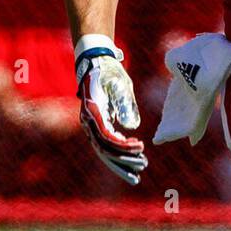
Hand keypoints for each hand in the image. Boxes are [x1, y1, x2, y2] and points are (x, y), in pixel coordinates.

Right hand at [77, 55, 147, 185]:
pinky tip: (133, 153)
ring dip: (122, 160)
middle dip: (123, 161)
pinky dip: (119, 150)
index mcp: (92, 111)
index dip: (123, 146)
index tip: (140, 146)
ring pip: (104, 149)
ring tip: (140, 168)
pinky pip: (106, 143)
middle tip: (142, 167)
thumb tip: (131, 127)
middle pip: (103, 149)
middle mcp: (88, 121)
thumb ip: (124, 103)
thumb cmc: (109, 70)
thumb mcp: (120, 83)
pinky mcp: (96, 124)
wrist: (95, 61)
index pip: (106, 137)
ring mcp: (90, 124)